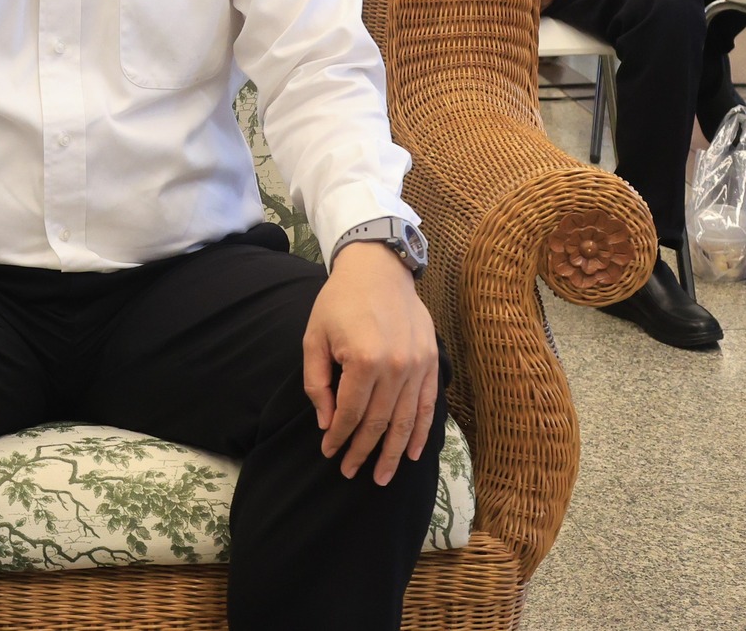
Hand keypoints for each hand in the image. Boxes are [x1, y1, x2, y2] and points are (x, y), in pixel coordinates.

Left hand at [303, 242, 440, 484]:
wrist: (378, 268)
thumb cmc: (339, 302)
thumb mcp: (314, 338)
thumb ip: (317, 383)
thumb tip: (327, 422)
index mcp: (362, 360)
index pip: (349, 413)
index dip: (338, 437)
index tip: (329, 453)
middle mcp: (395, 367)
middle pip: (378, 423)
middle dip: (362, 451)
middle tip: (350, 473)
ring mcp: (417, 366)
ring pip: (405, 421)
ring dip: (392, 453)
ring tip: (381, 477)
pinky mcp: (431, 362)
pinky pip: (427, 406)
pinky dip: (421, 433)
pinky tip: (412, 454)